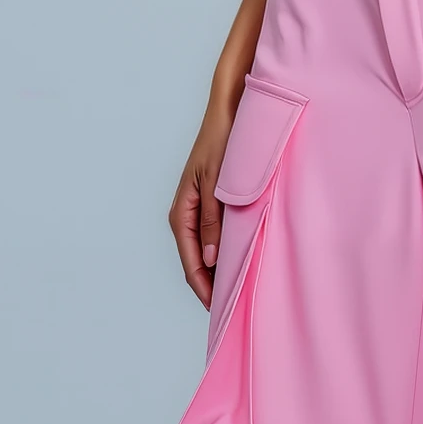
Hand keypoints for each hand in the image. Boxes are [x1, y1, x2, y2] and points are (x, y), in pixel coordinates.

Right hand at [168, 88, 240, 309]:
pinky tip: (241, 261)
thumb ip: (213, 222)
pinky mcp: (213, 204)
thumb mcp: (217, 185)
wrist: (229, 112)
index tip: (220, 311)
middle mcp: (188, 215)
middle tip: (232, 310)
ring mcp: (200, 210)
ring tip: (238, 293)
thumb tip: (209, 261)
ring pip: (207, 251)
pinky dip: (225, 252)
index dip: (205, 289)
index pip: (191, 263)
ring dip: (219, 271)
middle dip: (212, 286)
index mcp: (182, 213)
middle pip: (197, 262)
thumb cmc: (223, 143)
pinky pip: (216, 236)